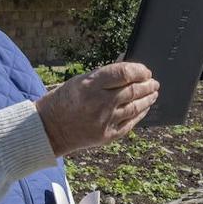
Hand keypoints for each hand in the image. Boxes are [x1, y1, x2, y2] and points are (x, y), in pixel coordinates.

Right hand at [34, 63, 158, 155]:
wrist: (49, 129)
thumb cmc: (64, 100)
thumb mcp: (80, 81)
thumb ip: (104, 75)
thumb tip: (127, 67)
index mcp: (90, 85)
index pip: (123, 73)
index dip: (139, 71)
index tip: (145, 71)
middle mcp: (99, 103)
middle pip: (133, 90)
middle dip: (147, 84)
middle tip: (153, 82)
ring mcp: (104, 121)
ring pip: (135, 107)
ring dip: (148, 98)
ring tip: (153, 92)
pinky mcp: (107, 136)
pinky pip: (130, 123)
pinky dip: (140, 114)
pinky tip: (145, 108)